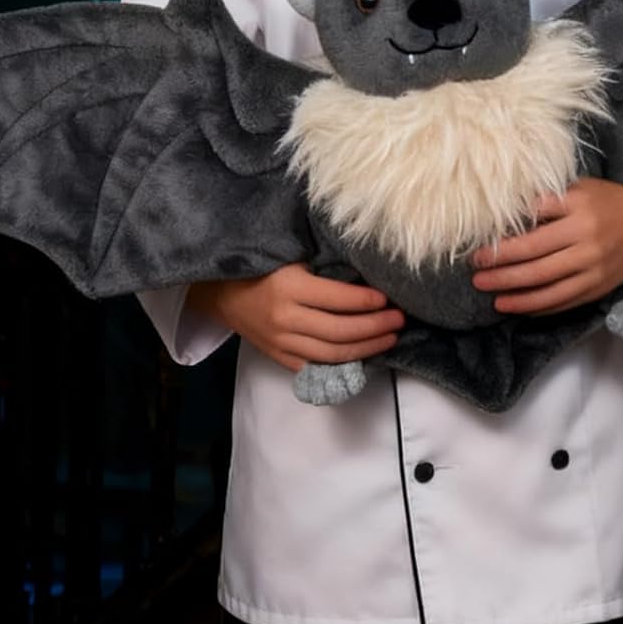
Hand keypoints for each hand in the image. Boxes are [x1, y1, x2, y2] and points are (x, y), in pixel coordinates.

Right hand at [187, 265, 403, 372]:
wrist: (222, 292)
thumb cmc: (262, 265)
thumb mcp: (291, 257)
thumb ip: (324, 268)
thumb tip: (366, 274)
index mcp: (289, 288)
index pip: (337, 299)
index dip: (367, 301)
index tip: (388, 298)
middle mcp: (285, 319)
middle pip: (340, 332)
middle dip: (375, 327)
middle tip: (400, 320)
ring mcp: (281, 343)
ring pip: (332, 354)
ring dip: (366, 348)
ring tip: (390, 339)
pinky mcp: (279, 357)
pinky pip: (315, 367)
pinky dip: (341, 365)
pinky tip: (363, 356)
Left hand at [469, 177, 622, 315]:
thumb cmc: (608, 202)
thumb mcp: (580, 189)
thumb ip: (548, 201)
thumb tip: (506, 216)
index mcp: (579, 208)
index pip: (534, 222)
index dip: (505, 235)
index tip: (480, 241)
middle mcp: (586, 240)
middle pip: (535, 258)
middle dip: (501, 268)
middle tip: (475, 270)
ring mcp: (593, 268)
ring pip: (546, 286)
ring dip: (513, 292)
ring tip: (488, 292)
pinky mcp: (597, 289)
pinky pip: (562, 302)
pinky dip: (537, 307)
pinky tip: (515, 306)